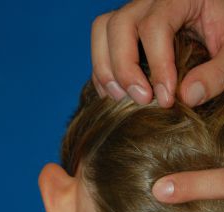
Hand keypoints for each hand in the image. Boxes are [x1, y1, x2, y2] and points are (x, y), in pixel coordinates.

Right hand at [91, 0, 223, 107]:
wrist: (217, 22)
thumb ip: (217, 72)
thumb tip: (187, 97)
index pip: (156, 26)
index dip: (158, 65)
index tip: (166, 98)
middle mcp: (149, 2)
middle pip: (119, 26)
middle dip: (125, 68)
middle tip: (142, 100)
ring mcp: (134, 16)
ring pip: (102, 31)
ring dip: (105, 69)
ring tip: (121, 99)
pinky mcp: (125, 34)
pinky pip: (101, 46)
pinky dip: (102, 72)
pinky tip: (115, 95)